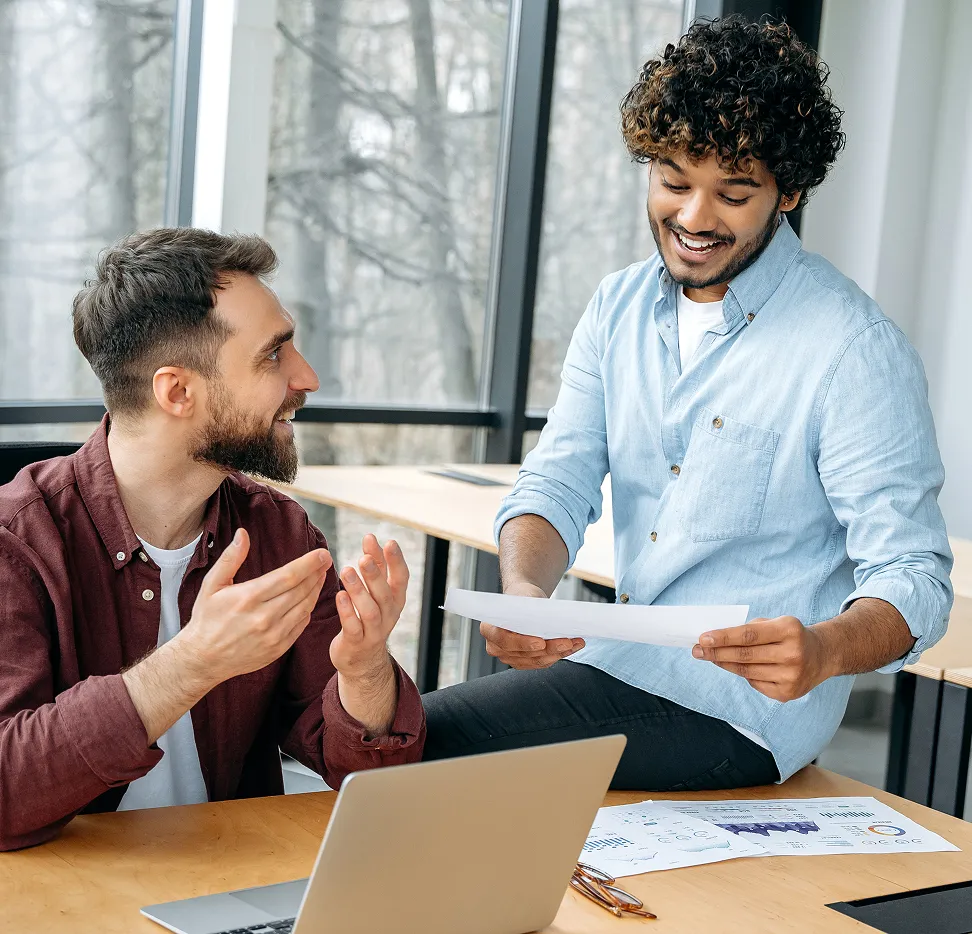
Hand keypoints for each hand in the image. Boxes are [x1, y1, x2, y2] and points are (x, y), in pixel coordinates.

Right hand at [177, 528, 330, 684]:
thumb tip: (243, 534)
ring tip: (321, 575)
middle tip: (326, 560)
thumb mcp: (211, 585)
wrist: (203, 659)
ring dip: (316, 589)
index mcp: (248, 598)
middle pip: (302, 590)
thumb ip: (230, 559)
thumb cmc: (207, 618)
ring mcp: (273, 635)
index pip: (289, 576)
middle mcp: (264, 617)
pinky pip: (301, 624)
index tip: (322, 553)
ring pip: (305, 607)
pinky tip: (310, 597)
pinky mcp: (278, 648)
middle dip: (317, 573)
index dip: (309, 563)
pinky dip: (309, 608)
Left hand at [329, 534, 408, 678]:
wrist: (362, 660)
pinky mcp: (357, 643)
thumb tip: (371, 538)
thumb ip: (375, 567)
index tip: (390, 542)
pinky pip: (353, 627)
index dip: (396, 561)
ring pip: (370, 611)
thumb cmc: (367, 617)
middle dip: (375, 575)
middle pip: (385, 594)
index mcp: (396, 600)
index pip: (401, 578)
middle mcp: (389, 615)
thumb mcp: (375, 592)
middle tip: (364, 558)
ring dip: (359, 590)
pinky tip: (339, 595)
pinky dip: (347, 611)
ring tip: (347, 571)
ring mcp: (374, 631)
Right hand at [480, 581, 584, 669]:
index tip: (540, 642)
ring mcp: (510, 657)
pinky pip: (542, 662)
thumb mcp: (523, 597)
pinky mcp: (524, 662)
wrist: (523, 601)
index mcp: (489, 629)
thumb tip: (542, 620)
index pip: (505, 641)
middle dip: (549, 649)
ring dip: (558, 653)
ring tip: (575, 642)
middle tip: (567, 641)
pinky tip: (572, 646)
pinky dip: (559, 654)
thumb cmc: (521, 597)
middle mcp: (496, 647)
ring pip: (536, 660)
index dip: (523, 643)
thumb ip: (527, 609)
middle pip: (524, 654)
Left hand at [692, 616, 832, 701]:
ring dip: (724, 664)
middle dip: (716, 652)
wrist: (822, 656)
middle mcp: (793, 654)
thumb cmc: (790, 636)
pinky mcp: (788, 693)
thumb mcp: (775, 623)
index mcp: (789, 630)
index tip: (702, 638)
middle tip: (697, 650)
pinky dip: (743, 675)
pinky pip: (755, 683)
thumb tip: (715, 639)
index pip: (748, 635)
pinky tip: (737, 667)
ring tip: (710, 657)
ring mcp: (792, 676)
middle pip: (744, 655)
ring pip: (746, 672)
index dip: (723, 637)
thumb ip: (749, 629)